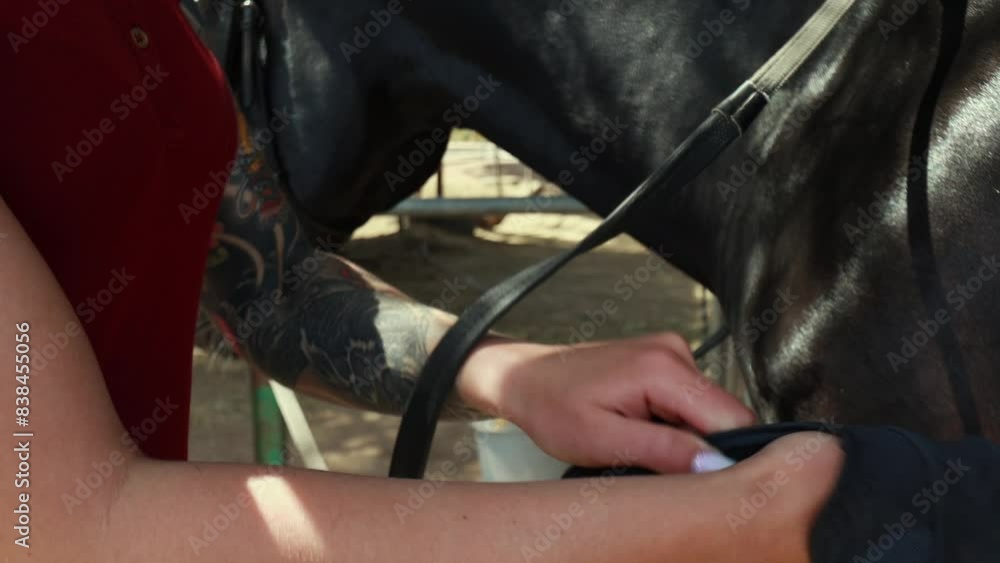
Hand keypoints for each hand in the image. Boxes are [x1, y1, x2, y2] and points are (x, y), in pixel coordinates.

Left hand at [457, 333, 755, 472]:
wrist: (524, 378)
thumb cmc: (552, 408)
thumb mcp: (604, 442)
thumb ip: (665, 452)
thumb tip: (718, 465)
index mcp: (663, 368)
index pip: (733, 418)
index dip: (724, 455)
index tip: (690, 474)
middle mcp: (676, 351)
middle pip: (724, 415)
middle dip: (699, 446)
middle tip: (650, 457)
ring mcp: (673, 351)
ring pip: (708, 412)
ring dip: (683, 435)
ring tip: (637, 439)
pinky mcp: (667, 359)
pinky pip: (691, 402)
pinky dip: (673, 422)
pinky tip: (638, 425)